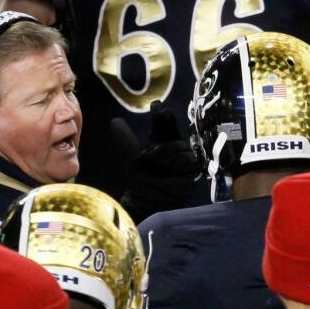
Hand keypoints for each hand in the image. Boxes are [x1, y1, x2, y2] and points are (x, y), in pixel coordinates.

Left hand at [113, 101, 200, 222]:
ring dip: (166, 154)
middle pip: (173, 132)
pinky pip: (187, 161)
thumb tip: (115, 121)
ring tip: (159, 166)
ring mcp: (187, 160)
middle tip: (162, 112)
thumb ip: (127, 140)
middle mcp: (176, 149)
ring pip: (178, 147)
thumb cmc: (142, 180)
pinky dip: (178, 165)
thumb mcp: (133, 158)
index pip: (162, 126)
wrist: (149, 203)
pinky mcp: (194, 173)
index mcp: (162, 143)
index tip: (156, 105)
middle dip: (167, 122)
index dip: (159, 116)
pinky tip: (173, 171)